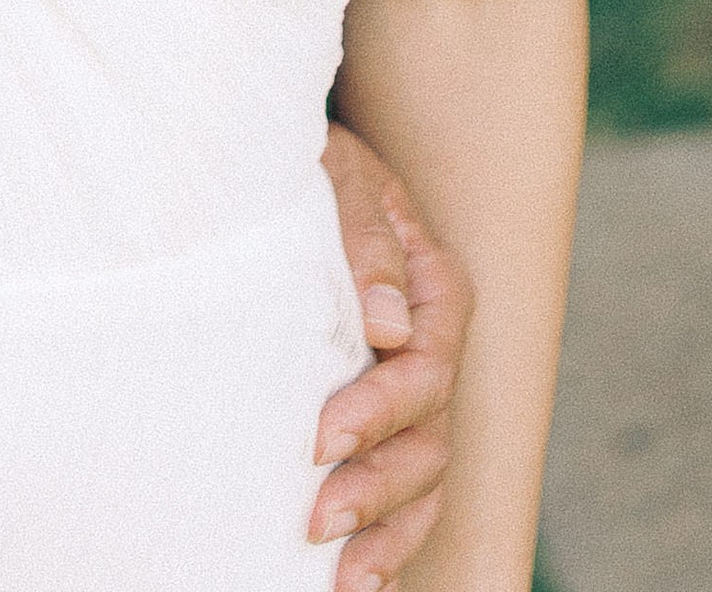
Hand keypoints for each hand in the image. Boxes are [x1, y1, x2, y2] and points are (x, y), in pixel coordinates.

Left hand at [307, 121, 470, 585]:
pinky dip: (393, 540)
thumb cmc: (308, 161)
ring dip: (388, 528)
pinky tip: (361, 579)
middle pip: (431, 434)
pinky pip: (410, 493)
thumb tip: (389, 323)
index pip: (426, 363)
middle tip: (317, 518)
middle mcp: (431, 342)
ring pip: (426, 475)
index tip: (321, 438)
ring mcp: (413, 387)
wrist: (279, 163)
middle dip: (378, 485)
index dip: (381, 409)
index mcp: (432, 282)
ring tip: (341, 574)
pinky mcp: (384, 418)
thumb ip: (362, 232)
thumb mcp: (332, 169)